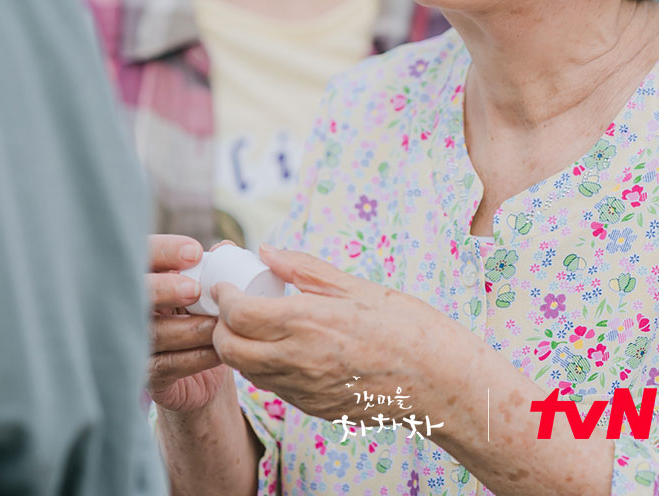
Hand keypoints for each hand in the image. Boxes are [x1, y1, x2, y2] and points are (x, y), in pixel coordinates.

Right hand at [146, 234, 229, 412]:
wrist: (205, 374)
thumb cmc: (206, 319)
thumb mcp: (210, 290)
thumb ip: (216, 266)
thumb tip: (225, 248)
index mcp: (150, 278)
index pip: (144, 256)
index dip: (164, 251)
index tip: (195, 253)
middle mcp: (135, 308)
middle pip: (136, 294)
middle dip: (164, 289)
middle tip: (194, 290)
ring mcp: (137, 343)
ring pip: (154, 333)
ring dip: (189, 328)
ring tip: (216, 324)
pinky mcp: (149, 374)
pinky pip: (168, 364)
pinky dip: (196, 356)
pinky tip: (217, 350)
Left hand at [212, 245, 449, 421]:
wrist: (437, 380)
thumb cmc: (405, 326)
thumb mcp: (357, 286)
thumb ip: (305, 270)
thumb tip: (266, 251)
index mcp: (309, 323)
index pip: (239, 315)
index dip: (224, 297)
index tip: (226, 284)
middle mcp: (298, 361)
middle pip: (230, 350)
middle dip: (221, 326)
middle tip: (233, 305)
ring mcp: (304, 390)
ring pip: (248, 372)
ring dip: (241, 348)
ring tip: (260, 323)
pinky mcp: (313, 407)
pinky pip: (275, 386)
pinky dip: (267, 365)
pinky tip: (288, 346)